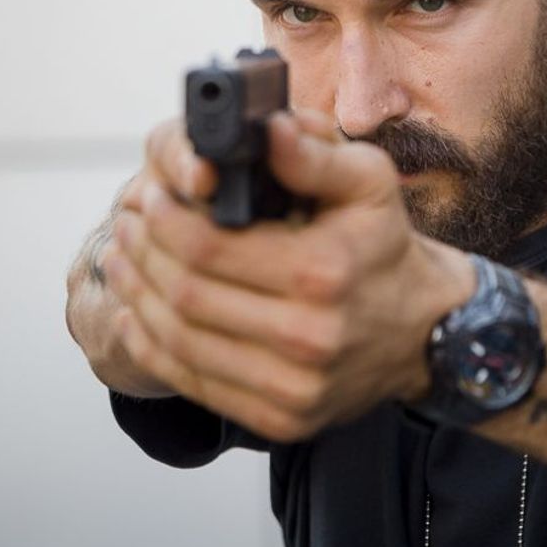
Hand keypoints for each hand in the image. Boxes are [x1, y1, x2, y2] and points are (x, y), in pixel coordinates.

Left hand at [105, 109, 474, 441]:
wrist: (424, 331)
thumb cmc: (384, 246)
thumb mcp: (368, 183)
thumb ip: (315, 152)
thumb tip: (267, 127)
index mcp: (323, 272)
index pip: (209, 248)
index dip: (165, 221)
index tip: (150, 198)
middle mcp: (309, 338)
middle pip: (186, 295)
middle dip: (143, 254)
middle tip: (127, 224)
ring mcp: (293, 387)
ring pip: (180, 342)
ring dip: (137, 298)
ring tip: (122, 261)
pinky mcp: (280, 419)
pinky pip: (194, 383)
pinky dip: (153, 347)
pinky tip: (138, 314)